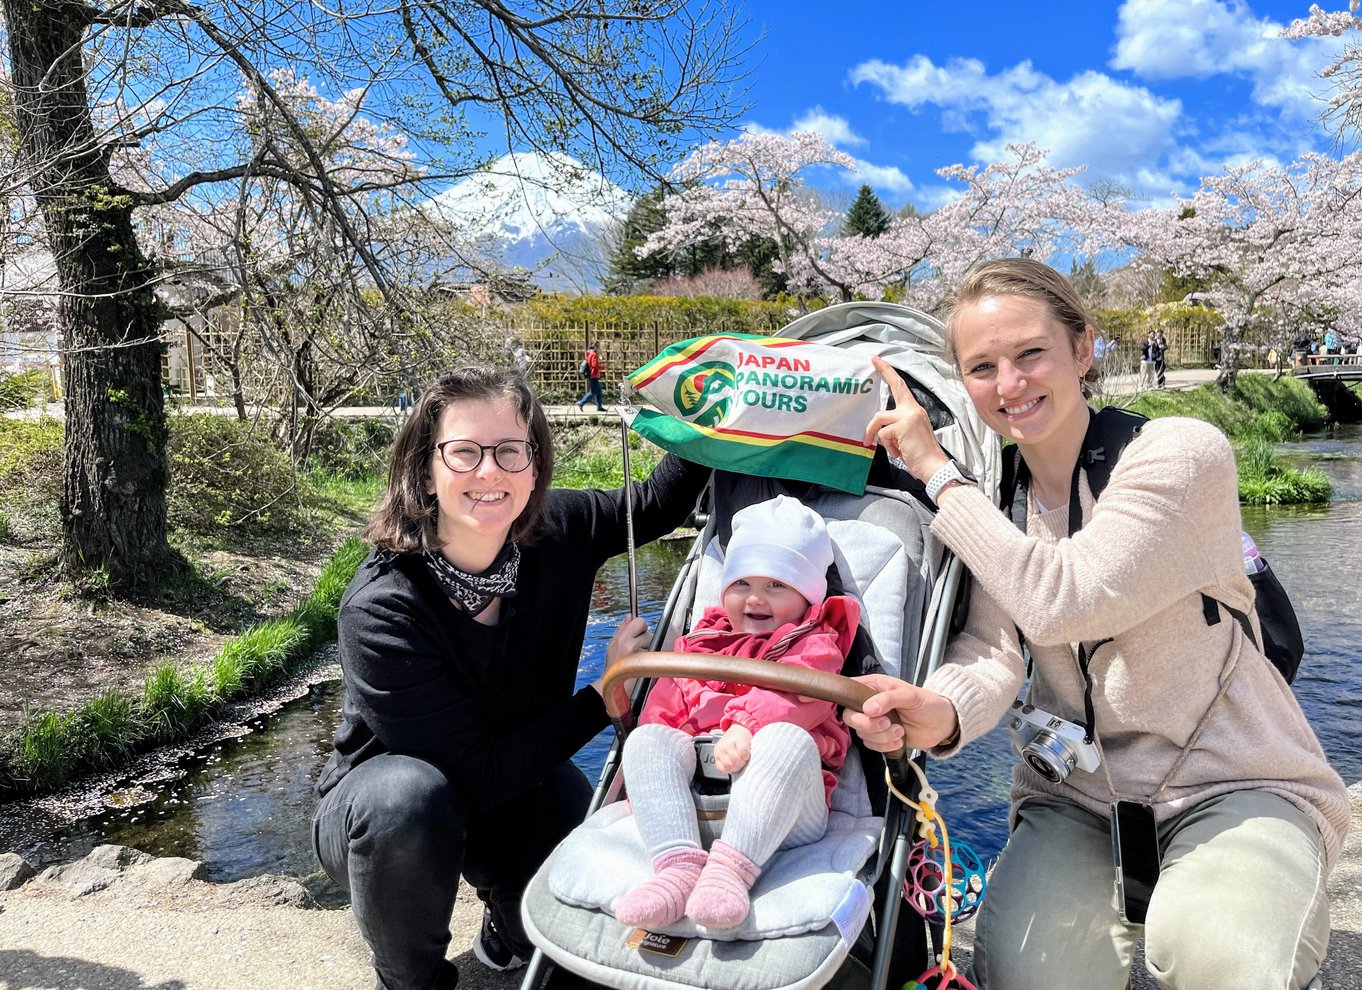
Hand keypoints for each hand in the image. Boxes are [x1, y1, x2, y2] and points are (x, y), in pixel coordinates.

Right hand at [606, 615, 650, 664]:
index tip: (638, 633)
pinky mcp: (648, 664)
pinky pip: (654, 654)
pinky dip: (651, 658)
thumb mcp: (613, 646)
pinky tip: (643, 664)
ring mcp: (640, 655)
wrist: (616, 686)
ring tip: (639, 658)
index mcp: (622, 638)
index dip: (641, 626)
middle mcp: (631, 645)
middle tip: (637, 648)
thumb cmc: (614, 666)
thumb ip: (622, 629)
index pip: (639, 621)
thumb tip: (630, 616)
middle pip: (648, 633)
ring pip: (653, 644)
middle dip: (645, 639)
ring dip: (649, 649)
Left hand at [713, 725, 751, 773]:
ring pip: (737, 760)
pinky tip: (747, 753)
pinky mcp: (739, 739)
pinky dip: (747, 756)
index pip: (722, 768)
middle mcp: (721, 747)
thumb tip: (733, 773)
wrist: (741, 727)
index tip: (736, 767)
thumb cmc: (735, 743)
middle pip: (730, 765)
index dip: (731, 770)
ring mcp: (729, 743)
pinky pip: (743, 753)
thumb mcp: (727, 753)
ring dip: (743, 762)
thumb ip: (728, 762)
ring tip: (744, 758)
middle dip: (738, 766)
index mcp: (717, 752)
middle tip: (742, 762)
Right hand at [844, 673, 959, 752]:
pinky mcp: (880, 737)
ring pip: (862, 734)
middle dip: (868, 725)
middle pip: (851, 717)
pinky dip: (885, 746)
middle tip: (887, 723)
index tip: (867, 710)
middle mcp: (870, 703)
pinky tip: (899, 740)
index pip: (849, 691)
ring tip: (900, 731)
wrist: (941, 724)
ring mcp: (874, 722)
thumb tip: (867, 709)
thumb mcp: (910, 695)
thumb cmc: (927, 703)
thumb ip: (888, 699)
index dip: (851, 702)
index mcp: (873, 686)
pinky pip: (871, 746)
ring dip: (881, 737)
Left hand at [863, 355, 949, 483]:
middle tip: (874, 359)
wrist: (934, 467)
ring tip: (892, 448)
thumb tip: (879, 429)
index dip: (889, 373)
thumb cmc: (921, 455)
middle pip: (895, 387)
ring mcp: (909, 416)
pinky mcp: (903, 425)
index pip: (901, 387)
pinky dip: (887, 446)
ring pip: (879, 418)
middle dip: (885, 371)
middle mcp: (913, 409)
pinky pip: (882, 434)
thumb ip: (896, 426)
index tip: (879, 361)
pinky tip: (899, 451)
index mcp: (915, 411)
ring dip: (876, 434)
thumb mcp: (908, 435)